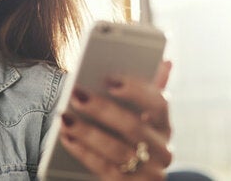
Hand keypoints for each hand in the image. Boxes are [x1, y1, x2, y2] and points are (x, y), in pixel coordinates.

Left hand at [59, 61, 172, 179]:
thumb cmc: (128, 138)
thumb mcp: (140, 117)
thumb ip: (145, 90)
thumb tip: (165, 61)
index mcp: (164, 126)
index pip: (158, 103)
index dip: (135, 90)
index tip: (108, 79)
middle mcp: (162, 151)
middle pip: (133, 127)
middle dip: (102, 109)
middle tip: (76, 95)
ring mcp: (149, 174)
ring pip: (117, 150)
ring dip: (88, 132)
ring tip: (65, 117)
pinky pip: (105, 169)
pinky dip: (83, 152)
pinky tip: (67, 137)